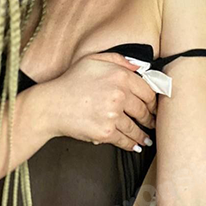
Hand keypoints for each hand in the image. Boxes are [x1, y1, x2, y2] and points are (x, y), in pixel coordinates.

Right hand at [40, 52, 156, 151]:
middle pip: (143, 110)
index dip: (153, 101)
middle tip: (152, 122)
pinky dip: (131, 144)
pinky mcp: (105, 132)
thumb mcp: (93, 60)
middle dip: (149, 118)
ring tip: (146, 137)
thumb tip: (140, 67)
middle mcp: (119, 94)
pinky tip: (135, 145)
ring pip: (135, 127)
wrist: (51, 105)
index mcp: (119, 75)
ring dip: (143, 134)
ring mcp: (112, 115)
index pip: (147, 91)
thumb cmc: (70, 81)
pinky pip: (124, 140)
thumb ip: (119, 60)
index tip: (153, 106)